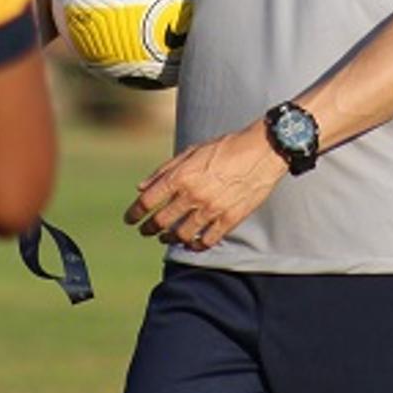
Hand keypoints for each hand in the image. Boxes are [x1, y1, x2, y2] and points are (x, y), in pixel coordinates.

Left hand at [123, 124, 286, 250]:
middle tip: (146, 231)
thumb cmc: (225, 147)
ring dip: (170, 239)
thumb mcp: (191, 151)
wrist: (262, 150)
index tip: (130, 220)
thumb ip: (164, 171)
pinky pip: (207, 240)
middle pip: (162, 221)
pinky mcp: (230, 219)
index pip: (148, 201)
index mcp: (182, 176)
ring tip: (166, 238)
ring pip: (182, 235)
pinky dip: (195, 245)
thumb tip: (141, 188)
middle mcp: (194, 195)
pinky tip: (191, 242)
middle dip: (149, 229)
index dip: (135, 213)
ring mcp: (212, 209)